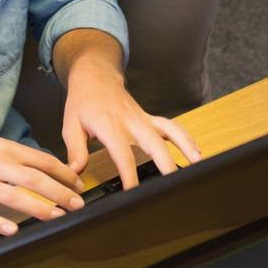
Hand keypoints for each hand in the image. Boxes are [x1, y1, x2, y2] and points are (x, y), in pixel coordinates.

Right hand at [0, 135, 85, 237]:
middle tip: (77, 204)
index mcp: (2, 149)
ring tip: (57, 216)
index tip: (78, 185)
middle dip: (60, 192)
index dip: (63, 173)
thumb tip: (43, 167)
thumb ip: (14, 156)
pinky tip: (13, 229)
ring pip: (14, 195)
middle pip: (33, 178)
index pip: (40, 160)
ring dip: (39, 207)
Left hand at [61, 59, 201, 189]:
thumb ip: (75, 150)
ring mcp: (142, 119)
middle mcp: (130, 121)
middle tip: (172, 185)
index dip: (129, 175)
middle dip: (165, 164)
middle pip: (153, 143)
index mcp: (109, 124)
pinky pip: (170, 127)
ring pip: (168, 131)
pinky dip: (185, 138)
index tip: (134, 193)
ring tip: (197, 164)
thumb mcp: (70, 124)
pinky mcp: (149, 118)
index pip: (123, 154)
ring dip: (184, 146)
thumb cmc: (82, 100)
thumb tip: (76, 173)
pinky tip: (195, 152)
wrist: (94, 75)